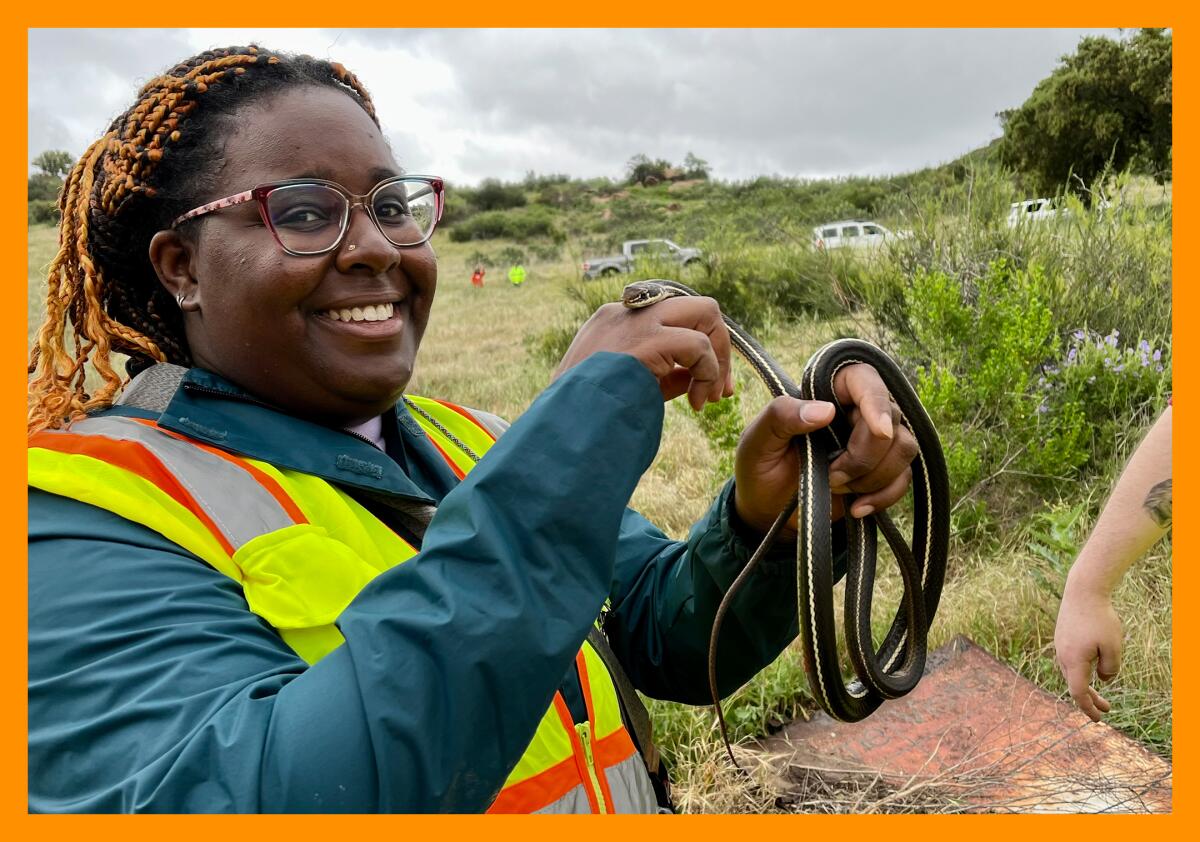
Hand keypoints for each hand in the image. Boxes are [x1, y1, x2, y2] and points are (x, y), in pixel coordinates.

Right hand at [553, 297, 733, 410]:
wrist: (560, 425)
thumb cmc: (583, 414)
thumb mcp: (626, 387)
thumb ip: (661, 376)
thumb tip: (693, 377)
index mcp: (615, 321)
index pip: (673, 318)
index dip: (700, 349)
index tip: (707, 388)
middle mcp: (628, 312)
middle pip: (696, 307)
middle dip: (719, 345)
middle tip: (722, 390)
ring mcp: (638, 321)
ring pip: (706, 312)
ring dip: (719, 358)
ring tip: (711, 398)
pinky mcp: (649, 338)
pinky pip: (699, 345)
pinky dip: (708, 373)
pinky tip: (697, 403)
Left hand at [733, 363, 917, 534]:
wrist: (767, 509)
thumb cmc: (759, 466)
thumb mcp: (756, 440)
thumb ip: (782, 417)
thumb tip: (826, 410)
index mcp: (825, 392)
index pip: (864, 378)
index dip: (877, 401)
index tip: (878, 430)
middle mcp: (855, 411)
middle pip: (891, 421)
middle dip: (864, 456)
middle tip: (831, 475)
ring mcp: (872, 442)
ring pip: (904, 448)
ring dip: (873, 476)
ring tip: (836, 488)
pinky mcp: (881, 472)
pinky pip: (903, 479)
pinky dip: (883, 497)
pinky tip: (856, 509)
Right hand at [1054, 582, 1120, 720]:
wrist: (1082, 591)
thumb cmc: (1100, 619)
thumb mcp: (1114, 647)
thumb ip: (1110, 668)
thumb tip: (1102, 679)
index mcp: (1074, 661)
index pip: (1079, 693)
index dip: (1089, 708)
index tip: (1098, 719)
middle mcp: (1063, 656)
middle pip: (1075, 685)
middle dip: (1090, 700)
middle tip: (1106, 709)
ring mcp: (1060, 646)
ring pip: (1072, 672)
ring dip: (1086, 684)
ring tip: (1100, 690)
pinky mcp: (1062, 638)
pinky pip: (1070, 660)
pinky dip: (1081, 671)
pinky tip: (1091, 666)